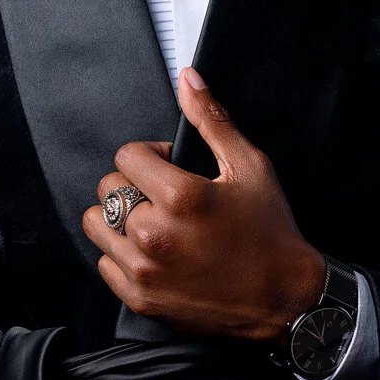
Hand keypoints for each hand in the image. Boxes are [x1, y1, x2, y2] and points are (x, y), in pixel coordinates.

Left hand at [82, 67, 325, 342]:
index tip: (171, 168)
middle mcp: (155, 234)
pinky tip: (154, 252)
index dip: (150, 155)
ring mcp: (145, 270)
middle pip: (108, 188)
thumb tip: (188, 80)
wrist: (284, 299)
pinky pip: (104, 264)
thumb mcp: (250, 166)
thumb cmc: (270, 232)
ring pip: (96, 225)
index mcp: (180, 196)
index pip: (127, 155)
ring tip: (153, 222)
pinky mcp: (141, 298)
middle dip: (134, 184)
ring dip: (119, 218)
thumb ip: (212, 119)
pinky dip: (121, 255)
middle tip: (166, 197)